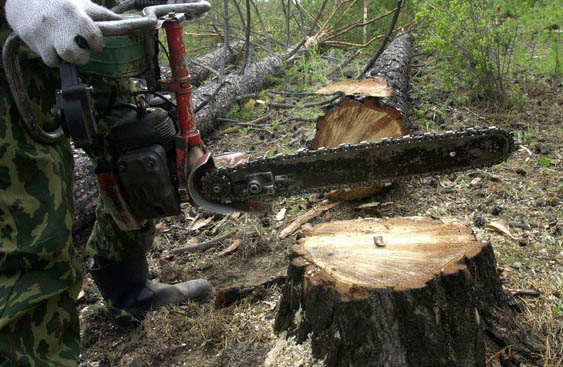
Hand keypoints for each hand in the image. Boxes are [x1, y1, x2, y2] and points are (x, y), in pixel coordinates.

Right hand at [5, 0, 121, 66]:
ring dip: (69, 59)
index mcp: (74, 14)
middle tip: (82, 50)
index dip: (97, 43)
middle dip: (82, 56)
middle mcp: (59, 26)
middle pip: (75, 54)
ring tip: (68, 48)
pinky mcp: (34, 44)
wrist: (25, 0)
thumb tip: (125, 21)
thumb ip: (103, 15)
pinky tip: (54, 47)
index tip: (95, 42)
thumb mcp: (82, 5)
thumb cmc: (61, 4)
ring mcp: (45, 36)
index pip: (93, 36)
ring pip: (61, 59)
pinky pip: (50, 61)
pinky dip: (55, 58)